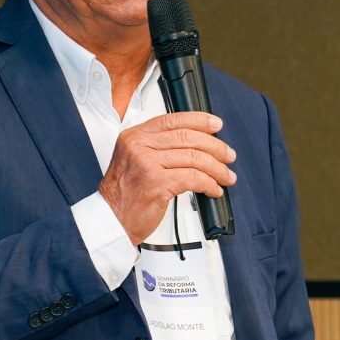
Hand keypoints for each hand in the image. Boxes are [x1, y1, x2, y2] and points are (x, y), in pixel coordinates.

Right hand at [98, 112, 236, 244]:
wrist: (111, 220)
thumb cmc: (124, 194)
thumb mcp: (133, 159)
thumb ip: (157, 146)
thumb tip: (195, 142)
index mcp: (134, 136)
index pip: (172, 119)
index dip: (199, 120)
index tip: (216, 124)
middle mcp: (139, 146)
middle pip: (188, 137)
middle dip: (215, 146)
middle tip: (228, 155)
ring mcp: (147, 164)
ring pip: (194, 158)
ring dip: (216, 168)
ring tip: (226, 176)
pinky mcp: (157, 184)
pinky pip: (194, 178)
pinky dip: (209, 184)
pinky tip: (213, 189)